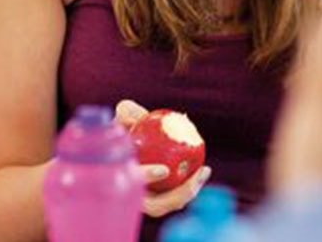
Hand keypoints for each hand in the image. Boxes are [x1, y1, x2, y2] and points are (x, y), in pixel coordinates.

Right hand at [114, 99, 211, 217]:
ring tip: (204, 171)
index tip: (164, 169)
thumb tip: (136, 120)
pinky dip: (190, 184)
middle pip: (155, 206)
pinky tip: (203, 170)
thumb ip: (126, 114)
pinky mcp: (161, 200)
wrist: (123, 145)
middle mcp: (131, 197)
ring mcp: (146, 202)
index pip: (131, 183)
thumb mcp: (121, 117)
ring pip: (169, 204)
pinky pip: (177, 196)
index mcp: (117, 179)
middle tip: (197, 175)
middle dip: (178, 195)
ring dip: (189, 191)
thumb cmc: (122, 129)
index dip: (146, 177)